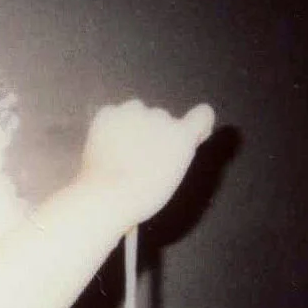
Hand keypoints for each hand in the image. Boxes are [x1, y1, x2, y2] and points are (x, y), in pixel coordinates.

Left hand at [76, 100, 216, 226]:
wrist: (106, 195)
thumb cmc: (143, 196)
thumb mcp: (173, 176)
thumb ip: (177, 153)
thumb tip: (171, 145)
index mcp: (182, 136)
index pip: (203, 114)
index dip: (197, 124)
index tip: (188, 137)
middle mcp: (161, 116)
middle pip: (163, 118)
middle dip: (156, 132)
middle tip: (140, 158)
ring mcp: (133, 111)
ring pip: (137, 111)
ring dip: (133, 124)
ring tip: (119, 151)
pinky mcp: (108, 112)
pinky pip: (113, 114)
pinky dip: (110, 125)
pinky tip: (104, 146)